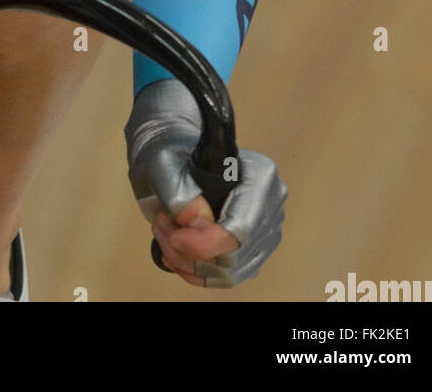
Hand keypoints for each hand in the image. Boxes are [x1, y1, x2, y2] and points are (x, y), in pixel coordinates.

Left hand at [125, 78, 286, 287]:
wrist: (174, 158)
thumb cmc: (172, 153)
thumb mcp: (164, 162)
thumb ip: (179, 192)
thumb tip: (198, 223)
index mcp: (259, 177)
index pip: (241, 227)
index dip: (205, 243)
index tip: (174, 235)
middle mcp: (269, 207)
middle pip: (234, 255)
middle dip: (189, 250)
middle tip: (162, 226)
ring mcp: (263, 232)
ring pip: (228, 272)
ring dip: (186, 260)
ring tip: (165, 232)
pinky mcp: (250, 252)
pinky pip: (224, 277)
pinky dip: (193, 269)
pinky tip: (174, 249)